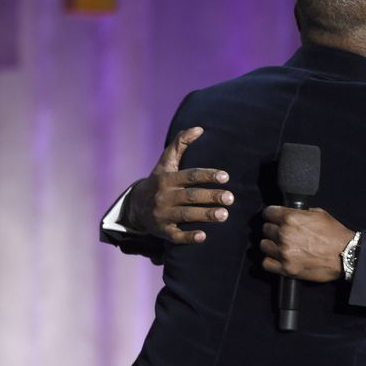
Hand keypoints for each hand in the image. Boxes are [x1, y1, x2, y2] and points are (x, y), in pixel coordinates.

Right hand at [124, 127, 233, 243]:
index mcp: (168, 179)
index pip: (190, 175)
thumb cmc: (159, 181)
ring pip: (185, 215)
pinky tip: (203, 236)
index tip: (225, 177)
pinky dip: (188, 237)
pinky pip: (175, 236)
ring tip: (224, 215)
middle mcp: (165, 196)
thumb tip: (200, 128)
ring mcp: (163, 215)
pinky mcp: (162, 232)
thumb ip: (181, 144)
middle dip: (211, 197)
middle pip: (190, 196)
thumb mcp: (166, 163)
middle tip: (230, 198)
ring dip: (205, 215)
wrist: (135, 207)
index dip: (207, 176)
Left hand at [260, 206, 353, 281]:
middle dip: (273, 229)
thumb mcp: (319, 213)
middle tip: (281, 233)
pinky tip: (278, 258)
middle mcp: (285, 234)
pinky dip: (271, 261)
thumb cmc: (335, 234)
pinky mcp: (287, 268)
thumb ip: (300, 213)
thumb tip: (290, 212)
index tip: (273, 217)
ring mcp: (284, 253)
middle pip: (265, 229)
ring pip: (264, 245)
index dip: (271, 214)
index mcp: (291, 218)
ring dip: (271, 245)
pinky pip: (266, 264)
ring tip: (280, 246)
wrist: (346, 255)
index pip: (268, 212)